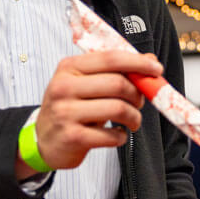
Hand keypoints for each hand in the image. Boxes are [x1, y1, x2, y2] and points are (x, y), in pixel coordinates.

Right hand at [23, 51, 160, 177]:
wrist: (43, 140)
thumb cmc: (69, 107)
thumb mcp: (84, 82)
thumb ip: (114, 70)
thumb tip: (149, 59)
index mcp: (69, 67)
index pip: (110, 58)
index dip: (137, 63)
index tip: (156, 69)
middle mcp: (64, 87)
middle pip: (117, 83)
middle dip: (137, 94)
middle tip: (140, 102)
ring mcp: (66, 112)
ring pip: (117, 109)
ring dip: (134, 117)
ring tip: (132, 121)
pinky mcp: (72, 137)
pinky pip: (110, 135)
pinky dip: (121, 136)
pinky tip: (117, 135)